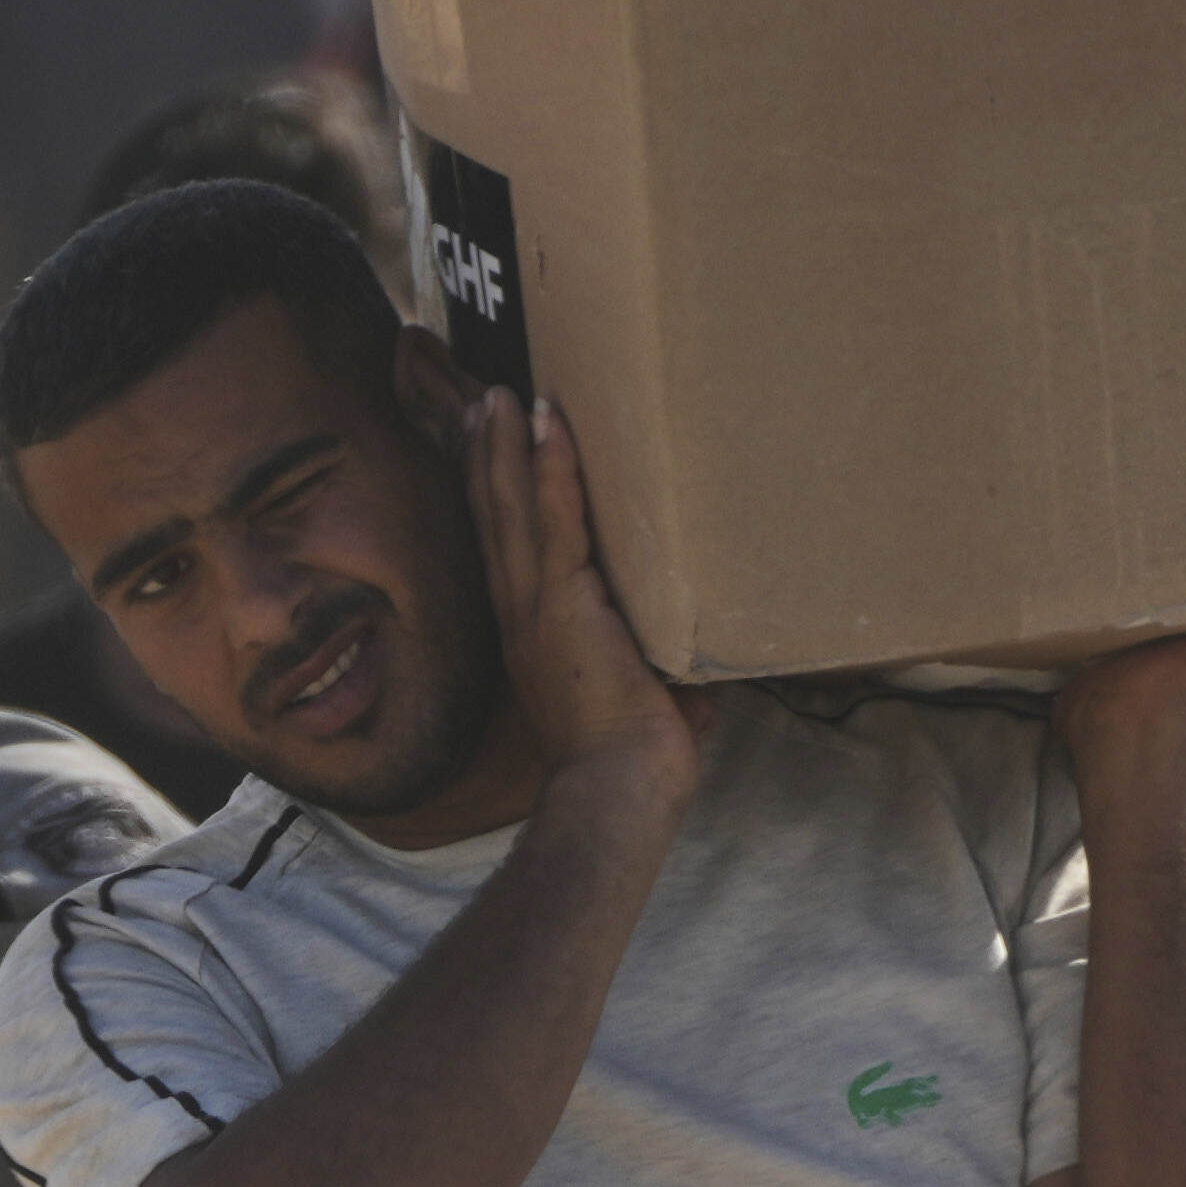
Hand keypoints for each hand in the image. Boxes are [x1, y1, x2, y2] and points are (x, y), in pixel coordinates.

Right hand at [468, 389, 693, 785]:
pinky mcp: (565, 603)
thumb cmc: (637, 757)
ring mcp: (537, 606)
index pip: (507, 550)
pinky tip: (545, 425)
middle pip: (493, 517)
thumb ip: (661, 657)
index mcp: (534, 633)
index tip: (487, 451)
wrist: (618, 790)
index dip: (493, 498)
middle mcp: (522, 613)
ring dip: (505, 446)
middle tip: (480, 402)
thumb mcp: (647, 690)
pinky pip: (554, 520)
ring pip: (511, 508)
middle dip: (485, 457)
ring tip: (499, 396)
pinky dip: (548, 469)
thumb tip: (705, 650)